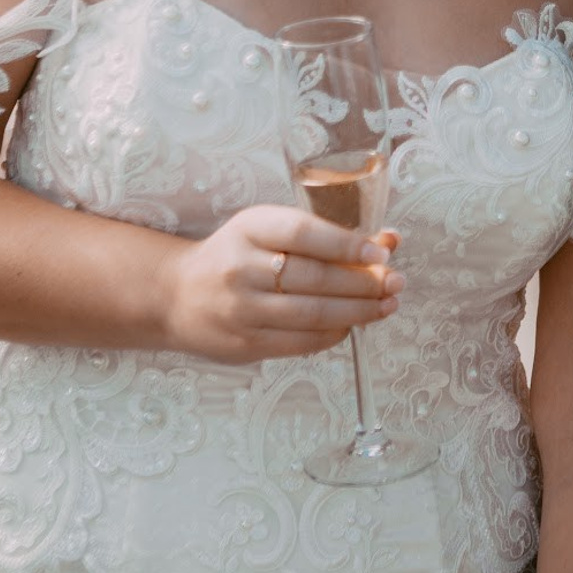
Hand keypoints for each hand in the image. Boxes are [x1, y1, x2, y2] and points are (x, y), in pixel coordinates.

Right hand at [159, 201, 402, 364]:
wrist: (176, 294)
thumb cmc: (236, 255)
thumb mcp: (270, 230)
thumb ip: (326, 235)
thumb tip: (389, 241)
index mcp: (250, 228)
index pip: (304, 234)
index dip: (347, 245)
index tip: (381, 253)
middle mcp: (242, 267)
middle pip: (315, 278)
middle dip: (364, 283)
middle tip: (396, 283)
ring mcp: (241, 309)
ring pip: (312, 314)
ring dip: (358, 312)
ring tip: (386, 306)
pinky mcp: (244, 343)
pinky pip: (300, 342)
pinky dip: (333, 334)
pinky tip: (352, 324)